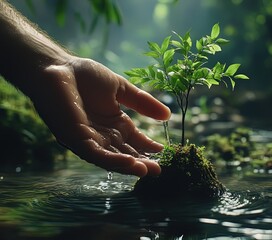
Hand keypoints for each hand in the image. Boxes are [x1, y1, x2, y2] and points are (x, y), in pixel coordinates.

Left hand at [31, 57, 170, 176]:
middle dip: (142, 162)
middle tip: (159, 170)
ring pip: (112, 158)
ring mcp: (90, 139)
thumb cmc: (86, 76)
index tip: (164, 152)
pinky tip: (130, 163)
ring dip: (130, 166)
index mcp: (115, 123)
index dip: (149, 147)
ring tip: (148, 171)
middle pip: (125, 153)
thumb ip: (142, 102)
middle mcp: (103, 135)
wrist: (58, 67)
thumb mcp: (121, 89)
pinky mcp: (76, 139)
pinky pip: (96, 154)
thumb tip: (168, 115)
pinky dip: (113, 161)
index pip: (135, 140)